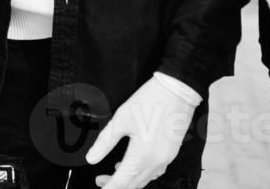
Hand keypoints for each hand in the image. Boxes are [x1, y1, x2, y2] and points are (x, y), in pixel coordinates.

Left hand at [87, 73, 199, 188]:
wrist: (178, 90)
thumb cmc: (150, 101)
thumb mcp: (121, 119)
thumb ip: (105, 142)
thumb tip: (91, 159)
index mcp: (142, 156)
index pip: (121, 183)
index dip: (108, 187)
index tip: (98, 186)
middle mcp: (156, 162)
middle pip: (133, 184)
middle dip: (115, 185)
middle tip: (99, 181)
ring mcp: (166, 159)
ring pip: (144, 180)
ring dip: (129, 181)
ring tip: (112, 173)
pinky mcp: (171, 153)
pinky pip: (154, 172)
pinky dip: (141, 174)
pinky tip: (132, 165)